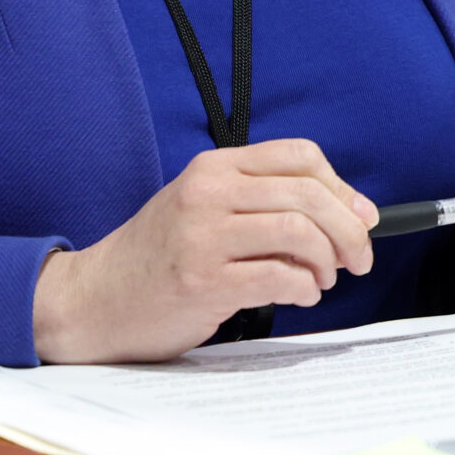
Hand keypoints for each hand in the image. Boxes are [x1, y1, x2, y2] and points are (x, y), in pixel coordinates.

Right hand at [31, 139, 374, 362]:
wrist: (94, 299)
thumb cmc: (159, 258)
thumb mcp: (205, 208)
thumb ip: (266, 202)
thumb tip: (355, 212)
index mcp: (214, 167)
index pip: (300, 155)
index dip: (342, 187)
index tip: (361, 217)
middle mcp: (209, 193)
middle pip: (308, 194)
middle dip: (349, 229)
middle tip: (359, 258)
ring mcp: (203, 237)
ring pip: (300, 232)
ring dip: (328, 261)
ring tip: (324, 279)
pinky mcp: (203, 282)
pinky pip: (278, 277)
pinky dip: (305, 288)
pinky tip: (302, 294)